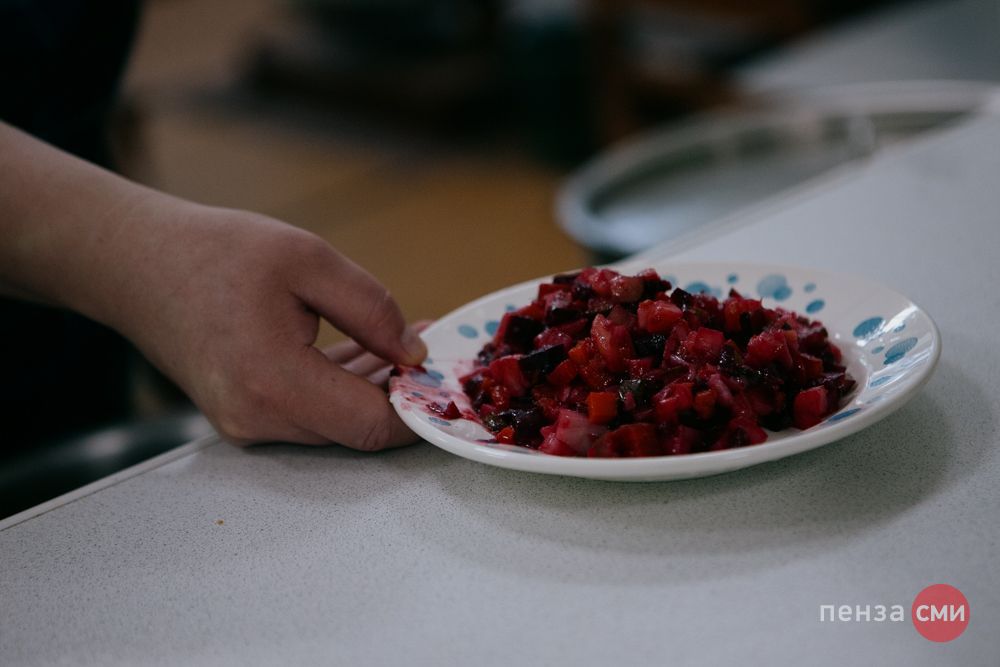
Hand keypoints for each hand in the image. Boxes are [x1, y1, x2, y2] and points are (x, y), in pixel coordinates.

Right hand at [105, 203, 428, 449]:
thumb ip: (371, 309)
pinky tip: (368, 348)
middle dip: (400, 390)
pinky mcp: (243, 413)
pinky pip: (309, 409)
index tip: (446, 380)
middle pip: (355, 426)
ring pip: (334, 419)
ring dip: (373, 385)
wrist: (137, 264)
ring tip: (406, 338)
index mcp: (274, 382)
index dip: (418, 408)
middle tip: (430, 343)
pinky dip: (341, 383)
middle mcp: (258, 418)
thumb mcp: (307, 260)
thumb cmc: (214, 253)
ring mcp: (246, 422)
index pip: (370, 424)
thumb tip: (413, 353)